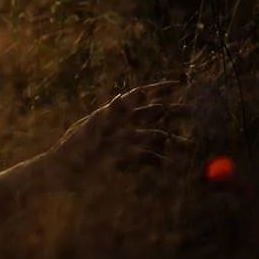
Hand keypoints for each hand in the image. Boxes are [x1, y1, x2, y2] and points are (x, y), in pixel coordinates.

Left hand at [47, 81, 195, 173]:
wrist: (64, 172)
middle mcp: (122, 123)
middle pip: (153, 114)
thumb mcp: (90, 129)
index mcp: (113, 111)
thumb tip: (124, 97)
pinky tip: (170, 165)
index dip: (159, 88)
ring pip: (154, 137)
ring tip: (189, 148)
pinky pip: (147, 157)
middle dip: (174, 112)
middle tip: (195, 113)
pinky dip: (160, 160)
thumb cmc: (73, 148)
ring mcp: (126, 141)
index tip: (180, 85)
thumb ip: (108, 115)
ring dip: (172, 141)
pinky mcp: (125, 158)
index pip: (140, 95)